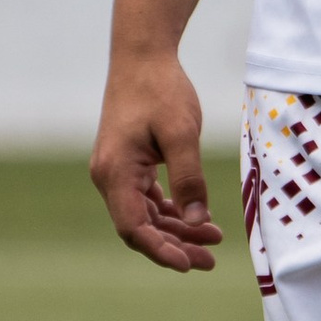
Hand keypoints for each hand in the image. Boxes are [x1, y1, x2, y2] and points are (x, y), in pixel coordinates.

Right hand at [91, 51, 224, 270]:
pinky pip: (146, 199)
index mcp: (115, 172)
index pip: (133, 227)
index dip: (161, 251)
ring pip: (144, 215)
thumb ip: (189, 179)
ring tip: (212, 240)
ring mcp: (116, 171)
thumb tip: (197, 221)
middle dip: (174, 246)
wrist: (142, 56)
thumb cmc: (161, 89)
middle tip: (210, 261)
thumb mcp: (182, 134)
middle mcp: (108, 176)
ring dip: (176, 231)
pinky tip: (196, 218)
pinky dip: (170, 211)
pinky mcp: (128, 164)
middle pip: (139, 227)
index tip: (190, 264)